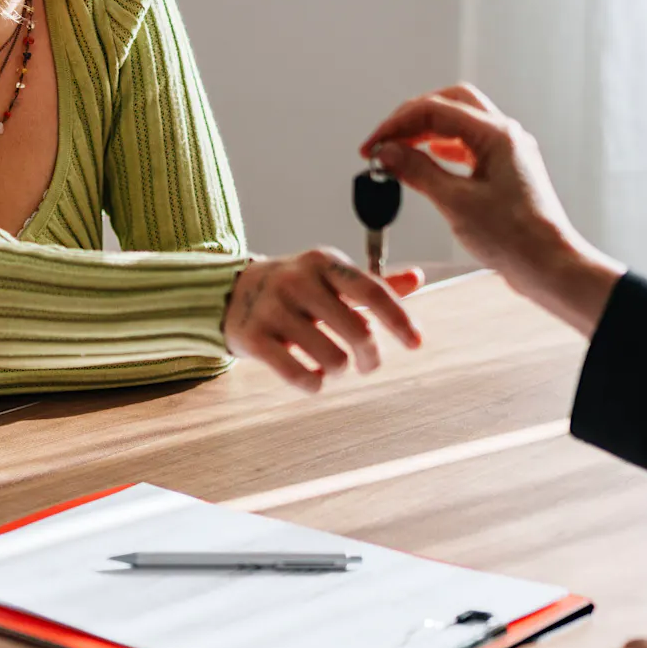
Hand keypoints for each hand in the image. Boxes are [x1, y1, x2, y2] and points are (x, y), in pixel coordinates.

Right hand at [222, 249, 424, 391]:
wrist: (229, 293)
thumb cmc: (293, 289)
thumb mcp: (329, 278)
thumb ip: (370, 284)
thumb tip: (417, 278)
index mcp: (322, 263)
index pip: (371, 291)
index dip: (399, 320)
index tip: (416, 344)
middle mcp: (297, 281)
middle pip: (358, 331)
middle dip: (371, 357)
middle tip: (368, 365)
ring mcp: (272, 309)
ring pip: (332, 359)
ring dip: (340, 371)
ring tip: (334, 367)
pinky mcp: (253, 337)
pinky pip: (300, 375)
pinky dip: (315, 384)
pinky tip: (314, 377)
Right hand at [360, 83, 624, 336]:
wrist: (549, 266)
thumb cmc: (514, 237)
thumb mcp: (455, 203)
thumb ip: (417, 171)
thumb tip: (386, 153)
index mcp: (497, 135)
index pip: (435, 110)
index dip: (396, 125)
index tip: (371, 147)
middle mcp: (505, 135)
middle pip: (450, 103)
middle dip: (412, 118)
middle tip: (385, 141)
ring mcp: (507, 150)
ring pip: (459, 122)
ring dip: (425, 131)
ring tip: (398, 151)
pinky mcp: (505, 169)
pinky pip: (468, 144)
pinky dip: (441, 147)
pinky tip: (425, 159)